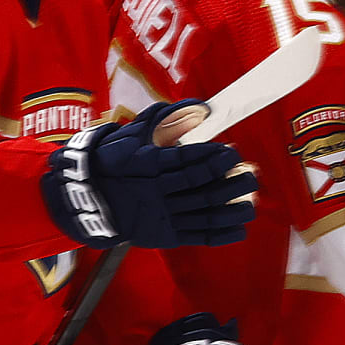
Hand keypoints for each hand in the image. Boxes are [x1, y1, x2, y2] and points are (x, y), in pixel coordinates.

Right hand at [42, 101, 257, 249]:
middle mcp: (156, 192)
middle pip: (201, 188)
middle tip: (252, 173)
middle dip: (231, 181)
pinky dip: (222, 233)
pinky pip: (198, 236)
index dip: (211, 156)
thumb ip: (168, 118)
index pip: (185, 160)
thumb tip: (202, 108)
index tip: (232, 152)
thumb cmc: (119, 158)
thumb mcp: (136, 132)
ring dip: (232, 209)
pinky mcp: (165, 235)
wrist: (93, 197)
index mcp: (148, 164)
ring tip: (252, 202)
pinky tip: (240, 227)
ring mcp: (162, 216)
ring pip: (204, 213)